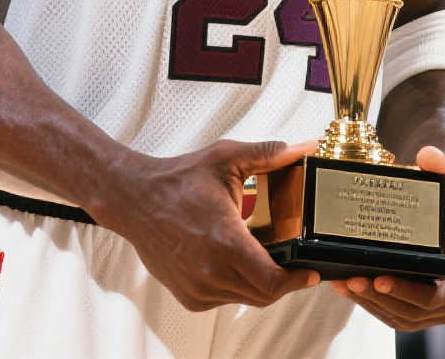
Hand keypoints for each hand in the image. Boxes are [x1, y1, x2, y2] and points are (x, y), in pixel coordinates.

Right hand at [91, 139, 320, 311]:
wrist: (133, 199)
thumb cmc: (178, 180)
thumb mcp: (226, 159)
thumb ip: (270, 154)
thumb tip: (305, 146)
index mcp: (225, 242)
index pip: (273, 281)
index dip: (298, 281)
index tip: (311, 272)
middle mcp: (211, 271)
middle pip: (264, 294)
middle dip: (284, 281)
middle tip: (294, 262)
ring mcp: (197, 287)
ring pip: (245, 298)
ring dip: (259, 283)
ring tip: (264, 257)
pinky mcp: (188, 295)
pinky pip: (224, 298)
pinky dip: (236, 285)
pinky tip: (234, 261)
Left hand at [333, 147, 444, 330]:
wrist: (437, 197)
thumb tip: (429, 156)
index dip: (416, 293)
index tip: (382, 279)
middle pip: (422, 311)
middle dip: (386, 300)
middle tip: (354, 281)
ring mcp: (436, 299)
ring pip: (405, 317)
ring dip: (373, 305)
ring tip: (345, 284)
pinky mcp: (416, 301)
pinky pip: (395, 313)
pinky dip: (371, 304)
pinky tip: (345, 285)